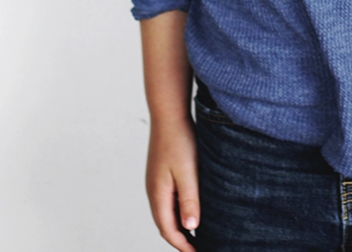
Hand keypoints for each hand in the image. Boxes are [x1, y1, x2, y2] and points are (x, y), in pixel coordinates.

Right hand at [146, 116, 199, 251]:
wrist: (169, 114)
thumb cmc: (179, 141)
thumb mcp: (188, 171)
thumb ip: (189, 199)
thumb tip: (191, 227)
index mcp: (158, 195)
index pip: (168, 230)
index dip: (182, 245)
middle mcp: (153, 191)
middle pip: (165, 224)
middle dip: (180, 239)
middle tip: (198, 248)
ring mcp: (156, 182)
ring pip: (166, 212)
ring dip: (178, 225)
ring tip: (196, 234)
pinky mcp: (161, 174)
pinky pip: (168, 200)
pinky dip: (178, 210)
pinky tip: (191, 208)